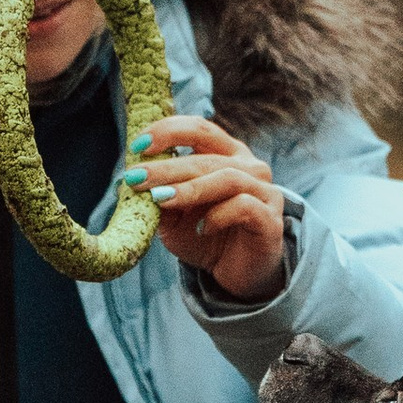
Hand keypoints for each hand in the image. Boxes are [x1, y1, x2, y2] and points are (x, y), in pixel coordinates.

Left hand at [121, 116, 286, 302]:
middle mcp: (250, 167)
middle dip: (167, 166)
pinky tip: (201, 228)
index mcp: (227, 154)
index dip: (168, 131)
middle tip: (136, 177)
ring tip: (160, 199)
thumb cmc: (206, 236)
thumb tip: (131, 181)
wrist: (238, 274)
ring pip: (227, 178)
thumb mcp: (174, 216)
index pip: (199, 129)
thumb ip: (159, 196)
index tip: (138, 145)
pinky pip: (244, 207)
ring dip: (189, 188)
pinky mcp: (270, 220)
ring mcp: (265, 192)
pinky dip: (218, 215)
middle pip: (206, 157)